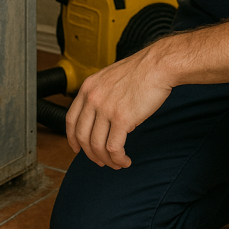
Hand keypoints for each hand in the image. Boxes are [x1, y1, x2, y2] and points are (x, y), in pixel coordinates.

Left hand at [65, 45, 172, 168]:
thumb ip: (100, 95)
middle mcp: (93, 98)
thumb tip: (101, 118)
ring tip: (117, 163)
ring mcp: (106, 109)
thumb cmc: (141, 71)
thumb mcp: (110, 78)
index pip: (71, 119)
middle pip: (82, 136)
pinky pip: (114, 147)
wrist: (158, 65)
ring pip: (98, 145)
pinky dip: (118, 159)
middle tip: (100, 160)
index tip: (76, 148)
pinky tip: (125, 160)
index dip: (72, 138)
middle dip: (91, 154)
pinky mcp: (122, 118)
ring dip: (107, 160)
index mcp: (88, 87)